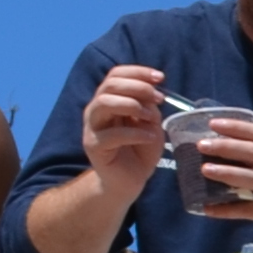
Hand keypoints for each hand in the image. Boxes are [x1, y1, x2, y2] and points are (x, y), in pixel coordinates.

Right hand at [77, 63, 171, 196]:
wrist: (130, 180)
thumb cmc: (140, 150)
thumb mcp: (150, 124)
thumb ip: (149, 107)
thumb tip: (153, 94)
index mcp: (109, 99)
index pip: (116, 75)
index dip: (137, 72)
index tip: (160, 77)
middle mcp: (96, 110)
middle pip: (109, 85)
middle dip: (138, 87)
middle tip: (159, 98)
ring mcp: (92, 127)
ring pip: (104, 103)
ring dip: (132, 106)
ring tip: (151, 117)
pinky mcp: (93, 146)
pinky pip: (112, 134)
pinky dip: (135, 133)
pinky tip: (149, 137)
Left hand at [182, 111, 252, 242]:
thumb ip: (250, 158)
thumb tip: (211, 148)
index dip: (236, 127)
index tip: (212, 124)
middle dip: (228, 146)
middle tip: (202, 146)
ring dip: (228, 173)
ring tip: (204, 170)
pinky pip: (248, 210)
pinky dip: (226, 209)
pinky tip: (208, 208)